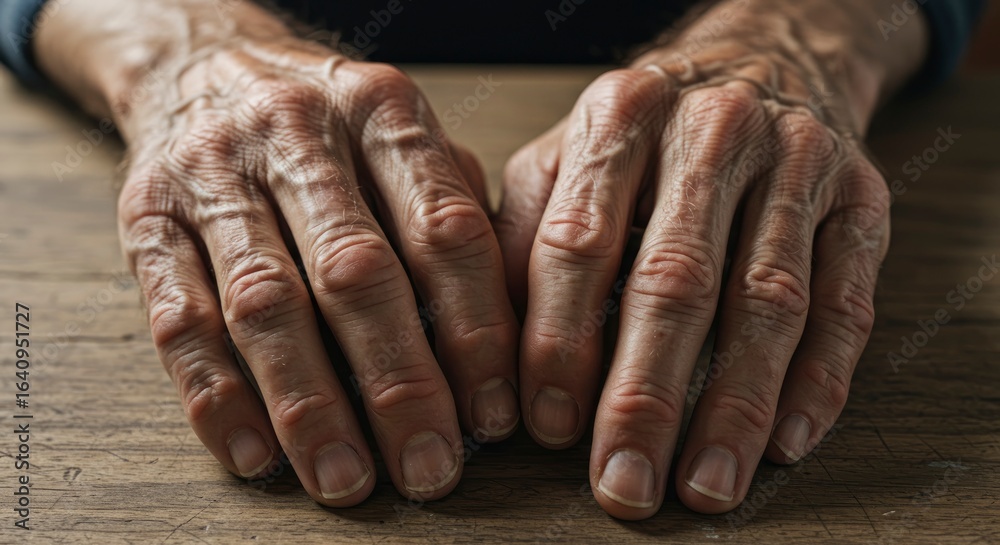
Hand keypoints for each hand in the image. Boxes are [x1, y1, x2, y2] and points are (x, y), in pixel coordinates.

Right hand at [35, 1, 519, 504]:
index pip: (445, 232)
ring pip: (267, 305)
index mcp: (382, 110)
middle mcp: (297, 133)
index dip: (476, 332)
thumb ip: (455, 216)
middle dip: (400, 385)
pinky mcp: (148, 219)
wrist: (205, 65)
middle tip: (431, 467)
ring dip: (310, 406)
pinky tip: (256, 452)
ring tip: (347, 477)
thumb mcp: (405, 139)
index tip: (495, 413)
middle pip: (357, 274)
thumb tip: (510, 337)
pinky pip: (180, 319)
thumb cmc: (330, 126)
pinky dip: (218, 396)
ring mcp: (214, 175)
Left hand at [495, 0, 926, 518]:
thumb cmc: (645, 136)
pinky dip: (819, 379)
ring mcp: (797, 162)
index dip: (559, 342)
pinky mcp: (860, 199)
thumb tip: (489, 354)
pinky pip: (846, 299)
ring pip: (767, 300)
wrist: (761, 61)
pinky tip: (787, 440)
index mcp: (620, 118)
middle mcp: (711, 132)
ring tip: (707, 485)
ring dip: (737, 405)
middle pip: (675, 281)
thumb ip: (520, 239)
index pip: (577, 245)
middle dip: (646, 396)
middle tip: (624, 483)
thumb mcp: (563, 159)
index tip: (547, 428)